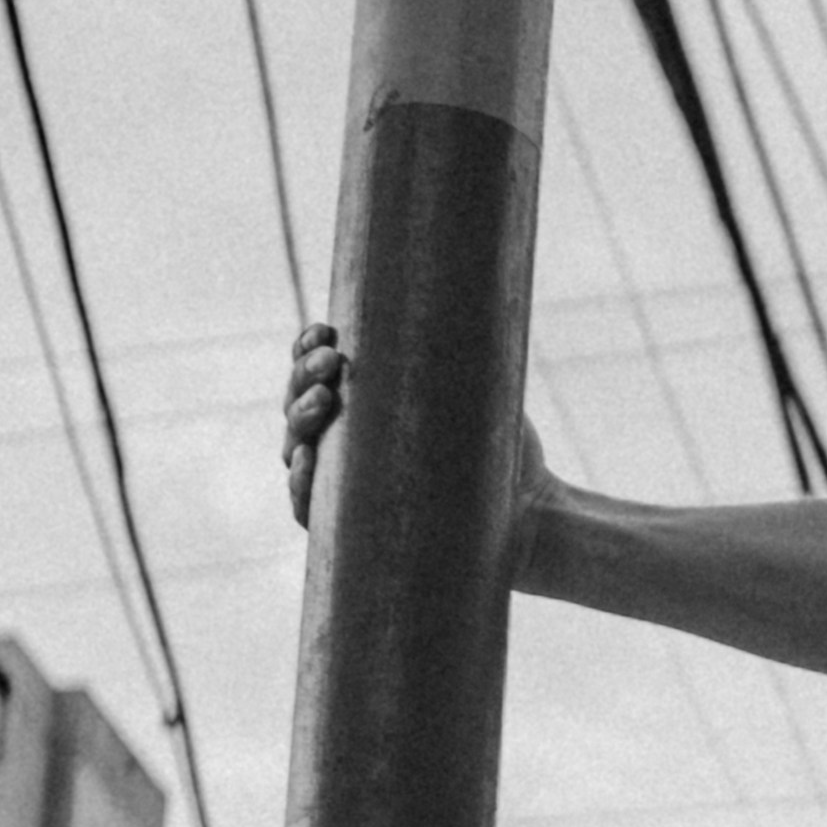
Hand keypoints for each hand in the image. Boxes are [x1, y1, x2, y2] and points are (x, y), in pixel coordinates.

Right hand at [280, 321, 552, 544]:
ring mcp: (340, 485)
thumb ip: (454, 353)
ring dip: (300, 418)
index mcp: (358, 407)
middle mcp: (342, 443)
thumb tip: (459, 295)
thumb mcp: (477, 391)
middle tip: (332, 361)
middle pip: (299, 404)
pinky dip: (299, 482)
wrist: (529, 513)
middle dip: (304, 375)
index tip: (326, 330)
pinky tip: (304, 457)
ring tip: (323, 398)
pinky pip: (308, 507)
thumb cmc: (502, 448)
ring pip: (297, 448)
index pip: (314, 372)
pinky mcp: (348, 530)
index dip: (307, 347)